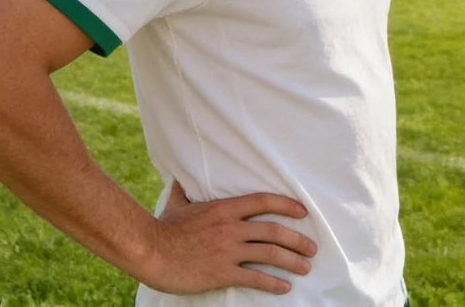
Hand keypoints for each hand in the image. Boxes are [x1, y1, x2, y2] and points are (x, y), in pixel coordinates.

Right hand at [139, 180, 316, 295]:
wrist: (152, 251)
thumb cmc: (164, 228)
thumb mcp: (177, 203)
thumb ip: (184, 191)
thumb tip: (179, 177)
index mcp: (224, 208)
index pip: (262, 201)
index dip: (286, 205)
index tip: (302, 212)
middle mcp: (231, 227)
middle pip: (273, 230)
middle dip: (296, 239)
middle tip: (312, 247)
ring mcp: (228, 250)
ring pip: (269, 253)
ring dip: (291, 261)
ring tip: (305, 267)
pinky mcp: (223, 272)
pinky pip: (254, 277)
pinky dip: (272, 283)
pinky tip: (284, 287)